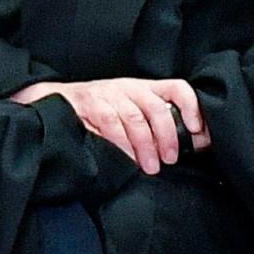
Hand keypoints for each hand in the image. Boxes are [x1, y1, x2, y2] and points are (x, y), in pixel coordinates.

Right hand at [10, 78, 209, 173]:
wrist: (57, 99)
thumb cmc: (101, 109)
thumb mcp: (131, 109)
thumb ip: (153, 123)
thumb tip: (186, 145)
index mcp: (145, 88)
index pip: (177, 88)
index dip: (191, 106)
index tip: (196, 128)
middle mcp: (130, 88)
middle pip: (157, 108)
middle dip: (167, 136)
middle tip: (170, 159)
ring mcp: (110, 94)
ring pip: (135, 118)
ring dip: (146, 145)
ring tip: (151, 166)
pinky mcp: (91, 105)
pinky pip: (111, 124)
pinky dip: (122, 144)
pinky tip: (128, 159)